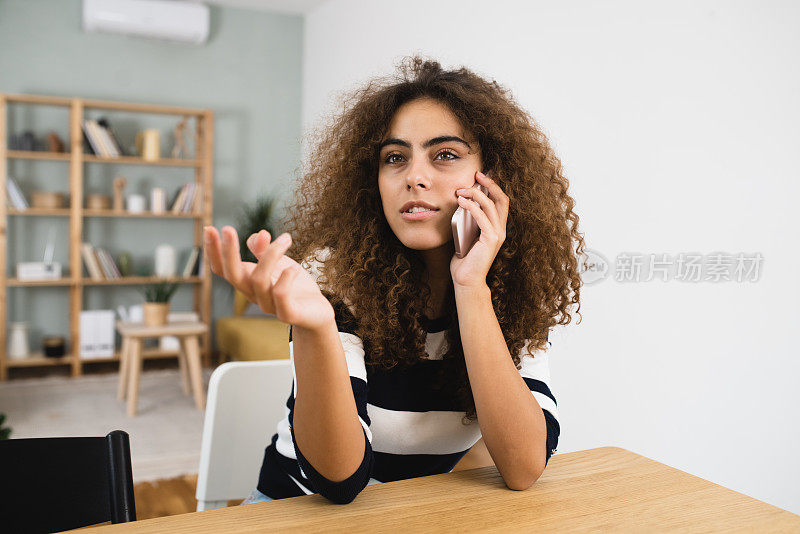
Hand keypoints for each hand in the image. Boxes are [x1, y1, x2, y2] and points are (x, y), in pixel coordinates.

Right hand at [203, 225, 333, 330]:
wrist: (317, 312)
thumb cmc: (294, 285)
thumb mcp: (278, 262)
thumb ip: (265, 249)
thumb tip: (260, 234)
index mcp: (247, 281)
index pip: (222, 269)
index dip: (213, 251)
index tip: (209, 228)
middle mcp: (253, 294)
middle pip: (233, 276)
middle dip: (228, 252)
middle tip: (227, 228)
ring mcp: (269, 306)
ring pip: (259, 280)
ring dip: (270, 255)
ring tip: (286, 239)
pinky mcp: (288, 314)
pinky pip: (280, 296)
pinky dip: (285, 279)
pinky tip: (294, 268)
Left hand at [450, 171, 508, 288]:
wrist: (467, 279)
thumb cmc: (464, 260)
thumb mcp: (466, 235)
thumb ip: (468, 221)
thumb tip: (461, 204)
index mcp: (497, 227)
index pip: (501, 201)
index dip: (493, 187)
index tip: (480, 176)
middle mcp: (501, 229)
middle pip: (501, 199)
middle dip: (490, 184)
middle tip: (476, 174)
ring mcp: (497, 234)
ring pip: (491, 205)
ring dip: (475, 194)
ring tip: (460, 190)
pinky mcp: (491, 239)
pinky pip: (482, 217)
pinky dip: (471, 206)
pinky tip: (461, 201)